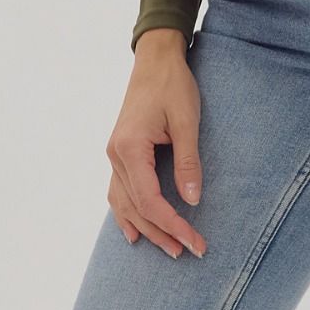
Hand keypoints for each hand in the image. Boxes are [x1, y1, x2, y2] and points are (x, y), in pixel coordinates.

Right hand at [105, 30, 208, 259]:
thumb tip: (192, 199)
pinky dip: (127, 213)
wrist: (155, 59)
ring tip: (169, 247)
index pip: (150, 200)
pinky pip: (119, 192)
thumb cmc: (173, 85)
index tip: (195, 240)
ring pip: (125, 203)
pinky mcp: (120, 152)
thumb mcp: (187, 120)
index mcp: (130, 148)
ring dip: (146, 228)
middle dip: (163, 232)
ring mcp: (114, 154)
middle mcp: (115, 155)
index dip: (172, 224)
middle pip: (136, 207)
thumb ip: (188, 160)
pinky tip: (133, 231)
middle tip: (190, 250)